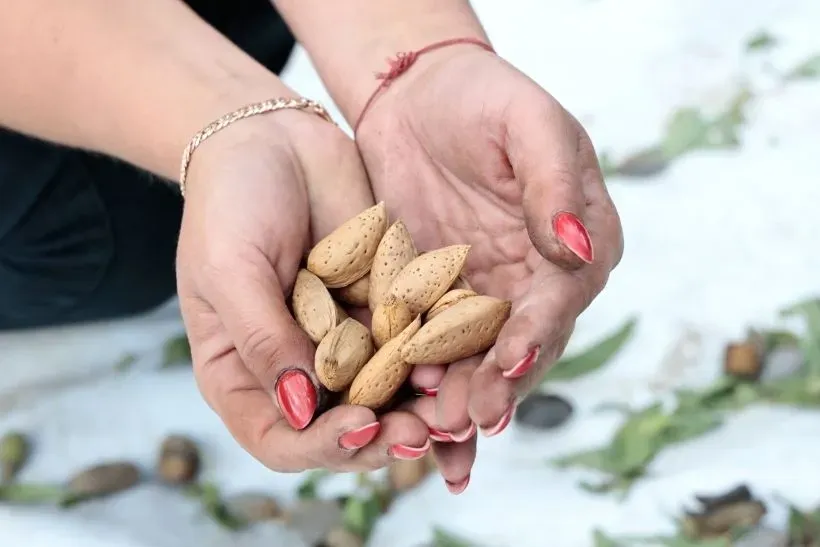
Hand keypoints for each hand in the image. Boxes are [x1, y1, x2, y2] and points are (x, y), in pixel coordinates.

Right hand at [175, 111, 430, 471]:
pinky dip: (436, 356)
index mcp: (244, 373)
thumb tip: (300, 410)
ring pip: (385, 394)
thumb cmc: (230, 204)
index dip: (319, 446)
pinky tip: (460, 357)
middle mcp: (298, 366)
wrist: (272, 138)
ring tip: (451, 411)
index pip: (278, 437)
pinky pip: (412, 343)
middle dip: (381, 438)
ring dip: (418, 407)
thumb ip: (263, 340)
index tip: (359, 427)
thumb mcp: (231, 272)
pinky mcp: (382, 307)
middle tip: (418, 434)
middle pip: (339, 427)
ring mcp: (343, 339)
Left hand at [355, 46, 623, 484]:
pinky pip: (432, 349)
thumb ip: (554, 182)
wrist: (416, 97)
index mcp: (577, 242)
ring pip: (477, 359)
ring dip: (459, 398)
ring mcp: (486, 295)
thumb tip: (578, 248)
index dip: (538, 332)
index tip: (513, 361)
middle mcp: (537, 280)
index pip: (561, 297)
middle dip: (497, 384)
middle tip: (470, 419)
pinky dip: (421, 384)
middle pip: (522, 343)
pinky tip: (406, 420)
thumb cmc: (482, 99)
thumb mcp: (526, 124)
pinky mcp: (436, 300)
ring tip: (433, 431)